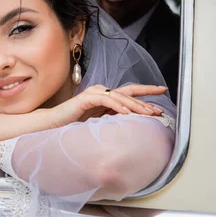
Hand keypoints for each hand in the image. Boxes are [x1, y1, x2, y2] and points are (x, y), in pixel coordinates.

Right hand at [46, 84, 167, 127]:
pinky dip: (117, 106)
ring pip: (120, 96)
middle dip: (146, 100)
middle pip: (128, 93)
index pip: (130, 92)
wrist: (52, 125)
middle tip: (159, 109)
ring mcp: (94, 94)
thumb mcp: (99, 124)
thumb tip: (133, 126)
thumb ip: (113, 120)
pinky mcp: (86, 99)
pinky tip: (126, 113)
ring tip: (147, 113)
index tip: (163, 90)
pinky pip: (105, 100)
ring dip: (135, 105)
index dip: (147, 91)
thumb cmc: (73, 126)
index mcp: (106, 97)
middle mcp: (102, 92)